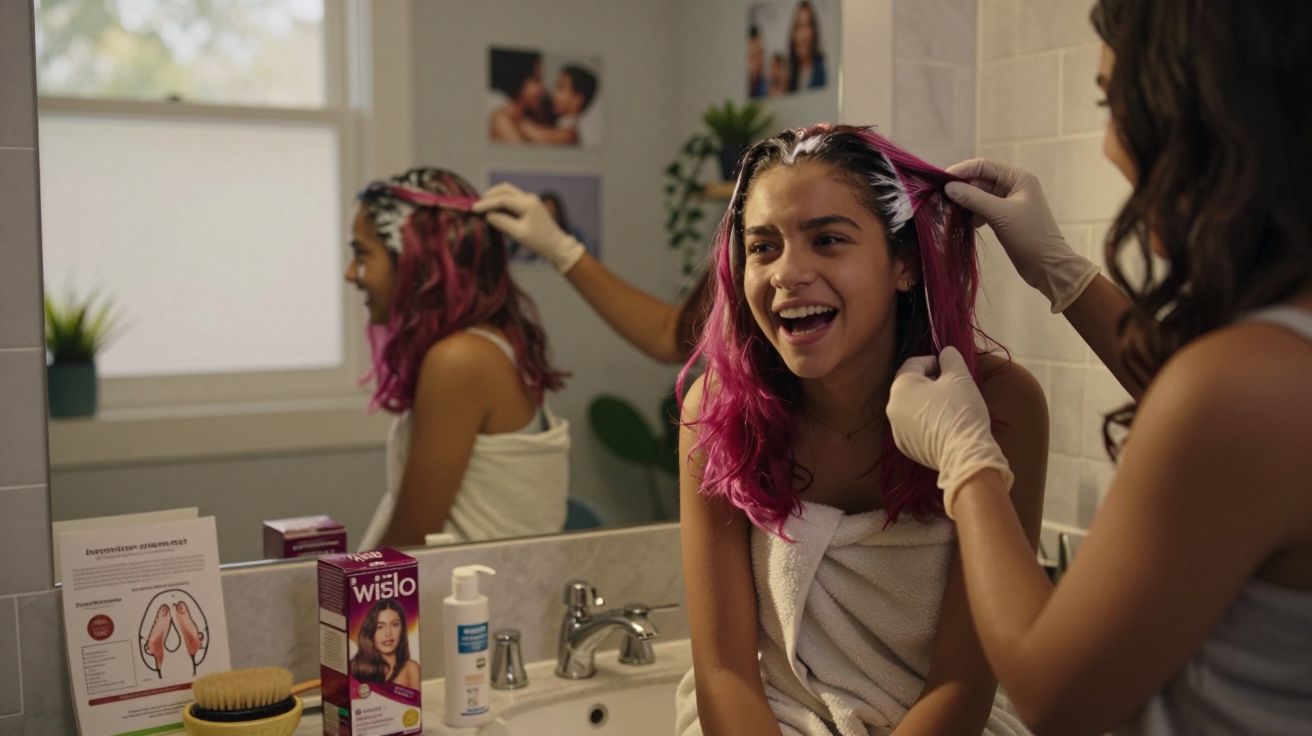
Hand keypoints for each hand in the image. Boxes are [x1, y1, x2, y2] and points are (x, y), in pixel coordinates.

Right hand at [472, 183, 585, 272]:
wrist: (556, 246)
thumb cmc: (538, 242)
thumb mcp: (518, 234)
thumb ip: (502, 222)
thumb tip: (488, 215)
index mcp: (527, 204)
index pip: (502, 199)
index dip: (486, 204)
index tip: (473, 209)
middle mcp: (528, 198)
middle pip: (505, 189)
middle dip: (490, 195)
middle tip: (477, 205)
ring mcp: (530, 201)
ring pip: (508, 193)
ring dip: (495, 197)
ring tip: (483, 207)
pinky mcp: (529, 206)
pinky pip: (512, 200)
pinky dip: (501, 203)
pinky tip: (494, 211)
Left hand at [887, 347, 1013, 517]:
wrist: (964, 453)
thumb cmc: (960, 409)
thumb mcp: (960, 377)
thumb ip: (950, 358)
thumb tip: (945, 353)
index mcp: (900, 387)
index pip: (913, 364)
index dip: (933, 361)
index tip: (950, 368)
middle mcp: (892, 408)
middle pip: (911, 386)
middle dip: (931, 382)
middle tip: (953, 386)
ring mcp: (896, 430)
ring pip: (912, 407)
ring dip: (928, 403)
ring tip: (950, 407)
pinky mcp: (906, 447)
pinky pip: (915, 427)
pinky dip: (927, 422)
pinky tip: (945, 426)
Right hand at [945, 158, 1097, 312]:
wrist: (1048, 266)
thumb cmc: (1029, 236)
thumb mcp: (1000, 215)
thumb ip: (974, 198)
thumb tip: (948, 187)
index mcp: (1018, 178)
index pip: (984, 166)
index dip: (962, 171)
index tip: (940, 181)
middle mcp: (1014, 186)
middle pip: (980, 180)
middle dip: (961, 190)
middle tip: (940, 201)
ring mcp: (1010, 202)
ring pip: (980, 196)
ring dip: (965, 204)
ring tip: (950, 214)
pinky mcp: (1005, 218)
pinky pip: (983, 210)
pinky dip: (973, 215)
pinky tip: (966, 224)